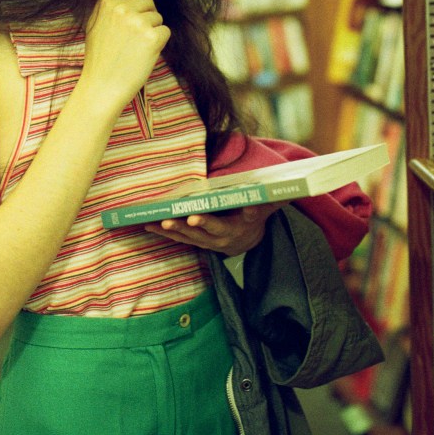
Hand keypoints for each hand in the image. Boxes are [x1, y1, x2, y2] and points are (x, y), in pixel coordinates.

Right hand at [80, 0, 169, 110]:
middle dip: (147, 16)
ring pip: (158, 18)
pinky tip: (144, 54)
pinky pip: (165, 31)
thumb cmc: (99, 58)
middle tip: (133, 38)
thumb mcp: (95, 24)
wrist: (102, 86)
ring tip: (135, 48)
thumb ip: (111, 5)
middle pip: (149, 2)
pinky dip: (159, 43)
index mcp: (107, 2)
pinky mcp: (152, 37)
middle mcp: (122, 8)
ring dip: (152, 31)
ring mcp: (138, 22)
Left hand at [145, 202, 285, 255]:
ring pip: (186, 237)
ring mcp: (206, 242)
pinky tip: (148, 225)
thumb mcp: (265, 210)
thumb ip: (271, 202)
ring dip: (169, 230)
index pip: (220, 226)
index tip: (195, 217)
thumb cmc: (255, 217)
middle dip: (183, 227)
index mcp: (235, 229)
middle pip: (199, 233)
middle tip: (168, 220)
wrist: (248, 241)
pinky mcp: (197, 242)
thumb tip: (285, 192)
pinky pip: (179, 239)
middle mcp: (219, 238)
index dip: (208, 222)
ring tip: (152, 222)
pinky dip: (165, 232)